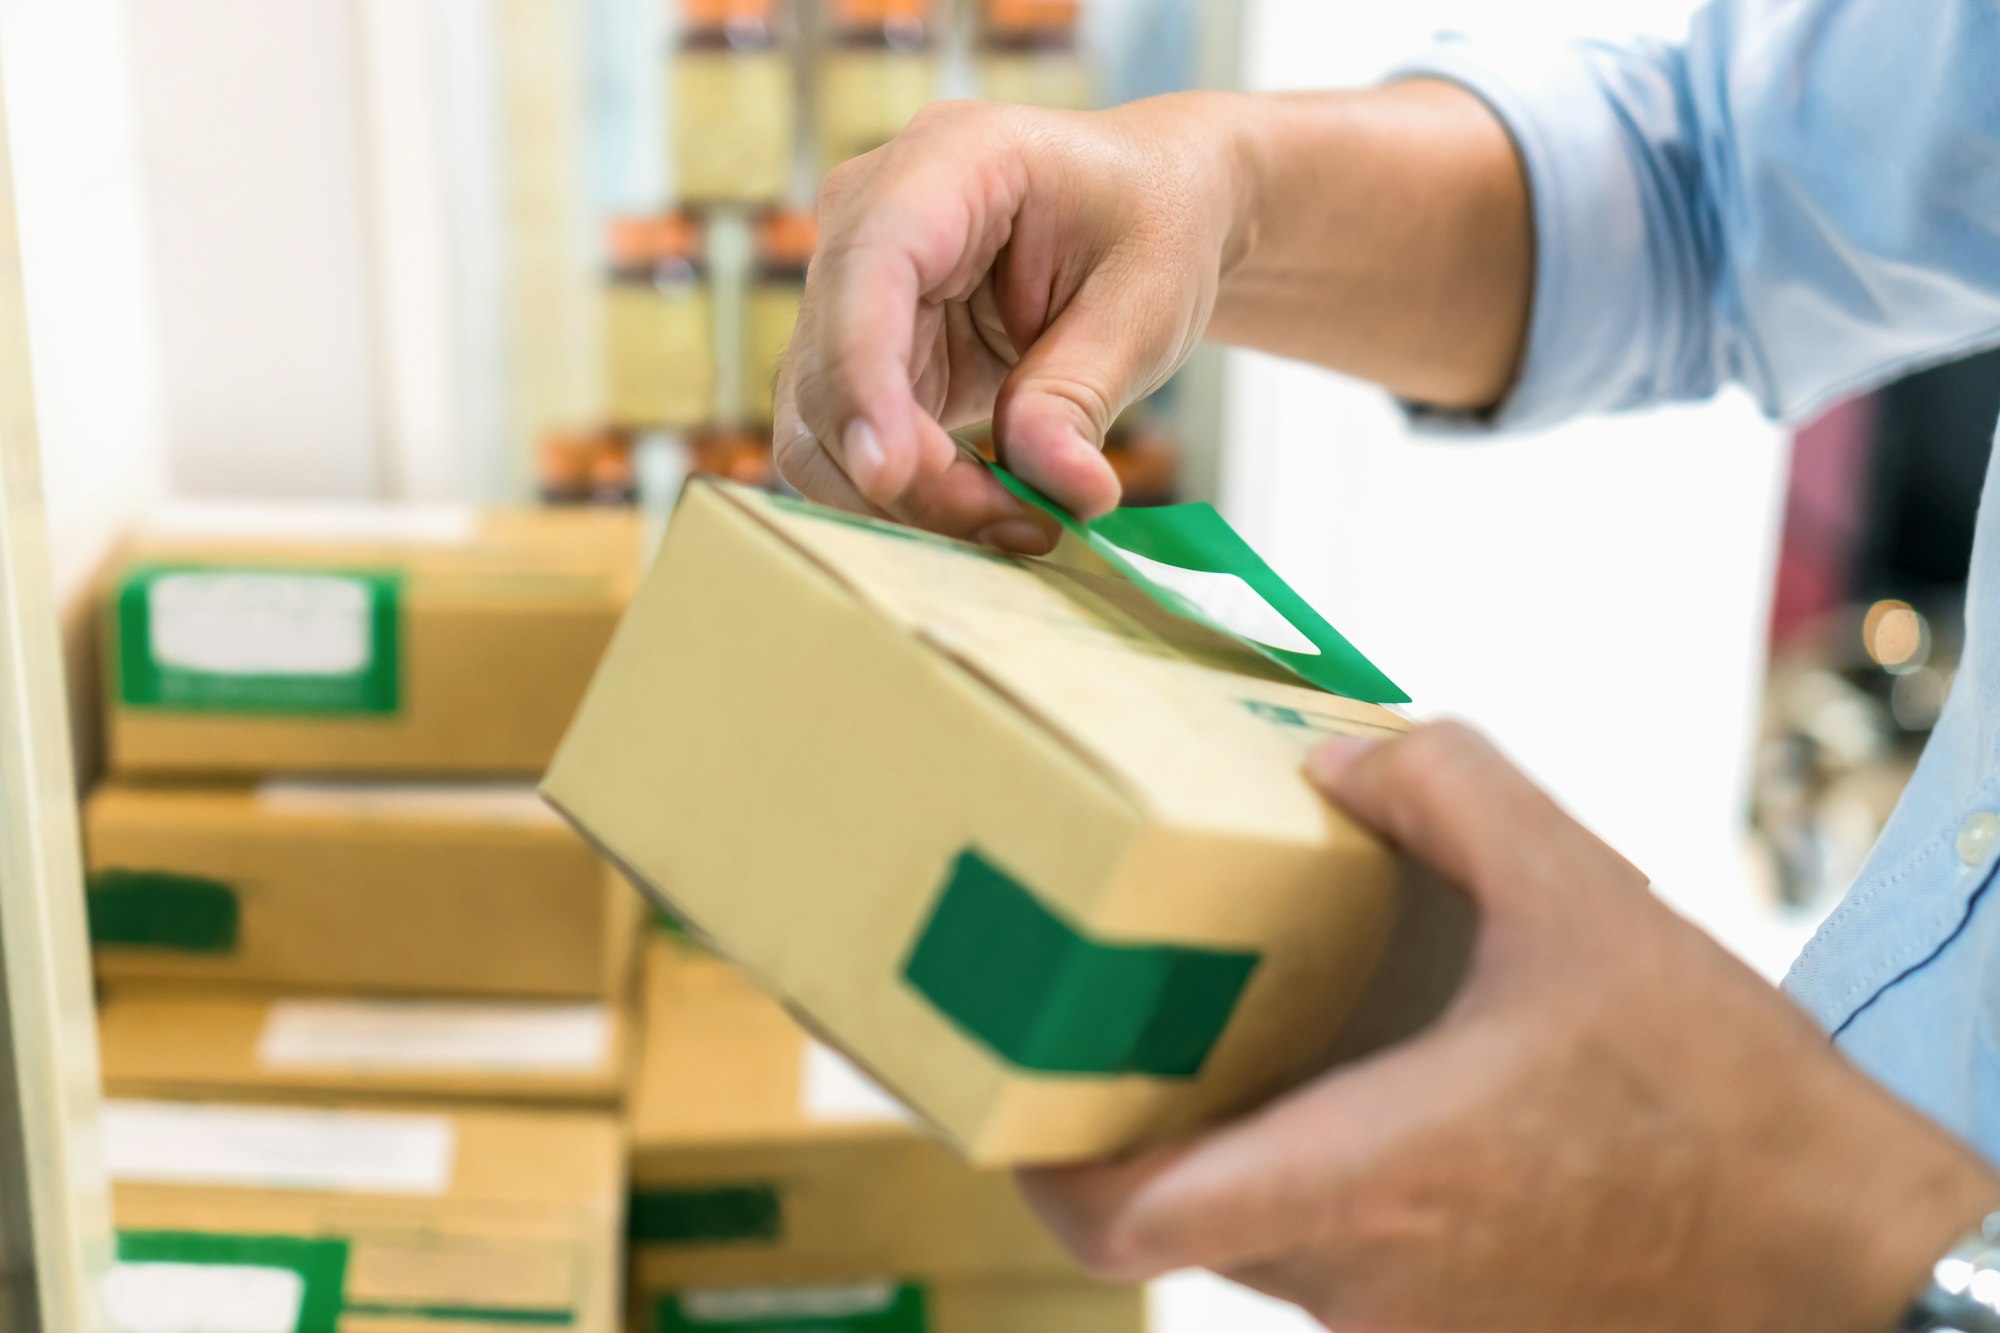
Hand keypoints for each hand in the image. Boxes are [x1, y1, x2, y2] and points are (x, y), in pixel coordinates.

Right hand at [772, 94, 1250, 551]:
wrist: (1148, 209)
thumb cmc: (1152, 223)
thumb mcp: (1147, 301)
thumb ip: (1084, 394)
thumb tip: (1055, 490)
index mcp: (947, 162)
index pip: (869, 268)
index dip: (862, 375)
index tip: (890, 473)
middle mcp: (868, 217)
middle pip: (829, 371)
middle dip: (911, 473)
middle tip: (1026, 526)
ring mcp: (852, 290)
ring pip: (822, 428)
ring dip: (910, 499)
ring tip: (1023, 522)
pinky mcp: (862, 357)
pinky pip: (853, 448)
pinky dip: (916, 496)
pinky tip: (995, 507)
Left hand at [1021, 722, 1999, 1332]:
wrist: (1850, 1266)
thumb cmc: (1726, 1109)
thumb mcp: (1587, 901)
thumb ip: (1453, 793)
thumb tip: (1342, 751)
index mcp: (1365, 1176)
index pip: (1124, 1218)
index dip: (1030, 1160)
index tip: (985, 1086)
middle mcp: (1358, 1276)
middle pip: (1167, 1218)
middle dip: (1113, 1121)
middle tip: (1082, 1013)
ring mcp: (1401, 1323)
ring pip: (1249, 1235)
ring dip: (1213, 1142)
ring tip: (1210, 1022)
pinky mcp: (1451, 1331)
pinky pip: (1329, 1255)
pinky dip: (1300, 1170)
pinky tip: (1347, 1078)